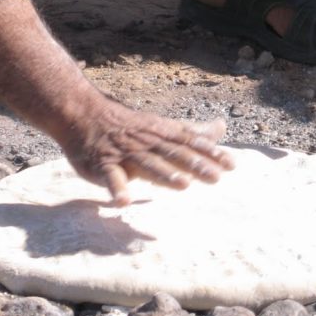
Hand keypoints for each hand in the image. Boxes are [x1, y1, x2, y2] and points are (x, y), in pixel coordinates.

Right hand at [61, 87, 234, 205]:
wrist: (83, 114)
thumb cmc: (128, 126)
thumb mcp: (161, 126)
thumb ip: (190, 131)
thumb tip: (221, 127)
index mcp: (161, 133)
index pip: (190, 142)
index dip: (210, 153)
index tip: (232, 165)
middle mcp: (146, 142)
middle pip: (173, 153)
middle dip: (194, 165)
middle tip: (216, 178)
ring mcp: (124, 153)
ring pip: (147, 163)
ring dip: (165, 174)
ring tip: (183, 186)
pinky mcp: (102, 164)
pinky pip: (110, 177)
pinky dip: (116, 188)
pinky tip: (123, 201)